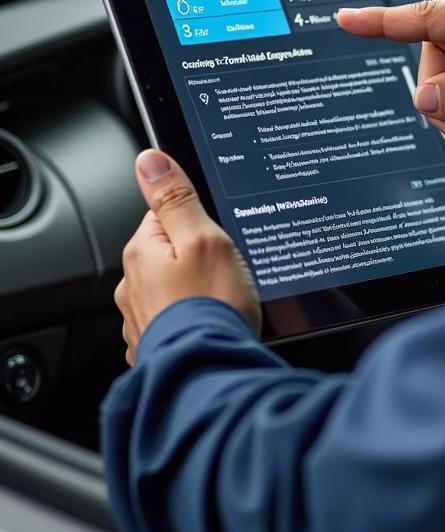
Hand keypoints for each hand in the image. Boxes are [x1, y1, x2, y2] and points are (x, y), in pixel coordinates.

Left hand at [115, 150, 260, 364]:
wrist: (209, 371)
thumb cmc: (212, 308)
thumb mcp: (204, 237)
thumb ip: (176, 198)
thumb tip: (150, 160)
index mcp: (141, 252)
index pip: (166, 214)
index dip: (199, 220)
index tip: (217, 234)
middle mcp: (131, 285)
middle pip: (170, 251)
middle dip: (198, 256)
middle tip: (226, 269)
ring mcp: (141, 318)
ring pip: (173, 287)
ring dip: (195, 290)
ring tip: (222, 300)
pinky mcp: (155, 344)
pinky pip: (176, 318)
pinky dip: (193, 318)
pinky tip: (212, 323)